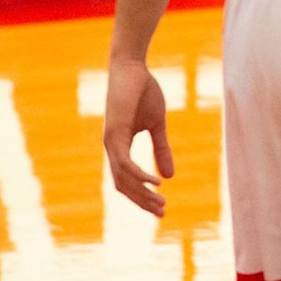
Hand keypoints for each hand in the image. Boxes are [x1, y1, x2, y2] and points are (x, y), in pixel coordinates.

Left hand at [103, 58, 174, 215]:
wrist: (132, 68)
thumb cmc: (143, 92)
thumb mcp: (157, 124)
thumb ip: (161, 149)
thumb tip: (169, 176)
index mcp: (120, 147)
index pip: (127, 180)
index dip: (142, 196)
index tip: (160, 208)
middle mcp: (112, 148)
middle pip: (123, 185)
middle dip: (142, 201)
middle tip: (162, 213)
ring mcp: (111, 142)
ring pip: (123, 178)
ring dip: (142, 193)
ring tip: (160, 203)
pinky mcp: (114, 133)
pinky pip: (125, 163)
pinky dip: (139, 176)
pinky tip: (155, 183)